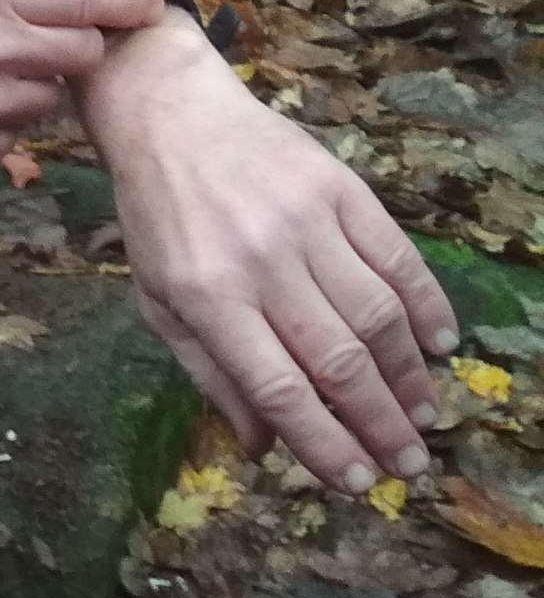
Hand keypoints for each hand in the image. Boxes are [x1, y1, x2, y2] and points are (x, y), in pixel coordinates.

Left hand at [84, 18, 458, 489]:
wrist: (171, 116)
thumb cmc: (158, 219)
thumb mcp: (157, 300)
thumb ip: (210, 373)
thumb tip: (263, 446)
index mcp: (208, 297)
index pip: (279, 387)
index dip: (324, 441)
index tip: (357, 481)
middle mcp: (261, 262)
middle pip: (338, 359)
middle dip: (380, 422)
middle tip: (408, 465)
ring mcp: (306, 221)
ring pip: (377, 314)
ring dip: (409, 374)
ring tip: (423, 415)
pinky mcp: (340, 188)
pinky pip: (396, 256)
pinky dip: (425, 304)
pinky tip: (440, 343)